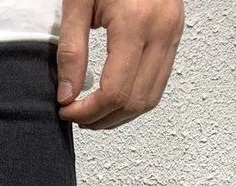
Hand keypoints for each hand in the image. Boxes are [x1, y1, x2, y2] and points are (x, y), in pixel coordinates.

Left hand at [56, 0, 184, 129]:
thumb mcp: (77, 4)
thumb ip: (71, 52)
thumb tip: (67, 96)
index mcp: (136, 22)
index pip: (115, 91)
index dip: (89, 111)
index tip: (67, 111)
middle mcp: (161, 30)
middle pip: (135, 101)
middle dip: (103, 118)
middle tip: (77, 116)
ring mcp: (173, 33)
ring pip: (150, 98)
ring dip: (120, 115)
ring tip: (92, 113)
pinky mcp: (175, 34)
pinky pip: (158, 82)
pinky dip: (134, 99)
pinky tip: (112, 99)